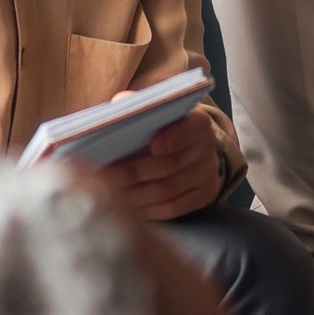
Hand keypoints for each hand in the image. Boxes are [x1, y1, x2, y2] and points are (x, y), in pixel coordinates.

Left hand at [98, 106, 225, 222]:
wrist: (192, 150)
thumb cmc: (162, 128)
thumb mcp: (155, 112)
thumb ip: (138, 105)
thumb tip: (119, 105)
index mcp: (198, 122)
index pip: (190, 128)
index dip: (173, 137)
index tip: (153, 145)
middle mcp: (207, 148)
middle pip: (170, 164)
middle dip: (134, 172)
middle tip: (105, 176)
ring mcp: (208, 174)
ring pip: (168, 190)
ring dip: (134, 194)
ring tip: (106, 193)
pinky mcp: (204, 196)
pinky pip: (172, 208)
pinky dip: (146, 209)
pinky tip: (124, 207)